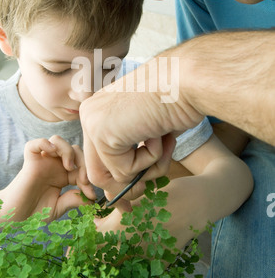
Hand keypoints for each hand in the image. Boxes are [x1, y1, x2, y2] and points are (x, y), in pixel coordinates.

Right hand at [2, 135, 95, 221]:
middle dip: (84, 163)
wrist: (12, 217)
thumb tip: (92, 199)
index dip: (90, 178)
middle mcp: (54, 165)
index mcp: (64, 175)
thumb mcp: (58, 208)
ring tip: (68, 167)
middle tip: (83, 181)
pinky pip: (37, 143)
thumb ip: (73, 200)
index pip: (83, 166)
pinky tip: (52, 154)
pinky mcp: (30, 161)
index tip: (92, 195)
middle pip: (75, 149)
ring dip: (68, 151)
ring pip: (58, 140)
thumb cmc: (33, 213)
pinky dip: (46, 143)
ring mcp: (42, 161)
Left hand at [80, 57, 202, 195]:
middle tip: (146, 190)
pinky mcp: (102, 133)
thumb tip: (121, 195)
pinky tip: (160, 132)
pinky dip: (151, 159)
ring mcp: (92, 123)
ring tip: (165, 143)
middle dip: (126, 187)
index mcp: (98, 111)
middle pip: (98, 172)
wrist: (188, 80)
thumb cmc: (176, 101)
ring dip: (146, 169)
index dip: (118, 180)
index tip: (133, 197)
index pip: (98, 158)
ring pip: (113, 175)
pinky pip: (126, 170)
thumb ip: (131, 154)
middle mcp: (89, 115)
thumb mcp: (148, 130)